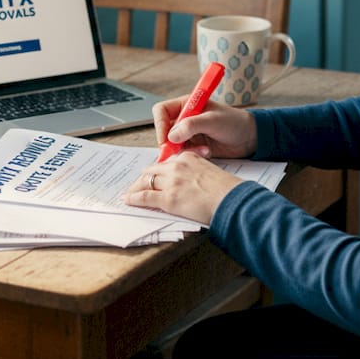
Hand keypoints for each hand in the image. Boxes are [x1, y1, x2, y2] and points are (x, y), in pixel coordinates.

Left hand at [123, 151, 243, 224]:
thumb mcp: (211, 173)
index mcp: (189, 158)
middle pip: (152, 170)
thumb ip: (197, 173)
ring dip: (136, 188)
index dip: (157, 171)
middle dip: (144, 179)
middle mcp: (178, 166)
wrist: (232, 200)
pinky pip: (145, 196)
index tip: (153, 176)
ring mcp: (172, 181)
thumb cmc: (227, 191)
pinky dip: (133, 198)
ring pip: (146, 182)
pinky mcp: (169, 197)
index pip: (166, 163)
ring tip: (129, 194)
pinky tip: (127, 200)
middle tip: (137, 185)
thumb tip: (190, 184)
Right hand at [153, 96, 256, 159]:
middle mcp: (184, 118)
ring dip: (184, 150)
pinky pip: (183, 153)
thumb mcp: (213, 120)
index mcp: (186, 104)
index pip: (161, 111)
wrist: (250, 137)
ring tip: (202, 150)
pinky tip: (207, 152)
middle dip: (171, 142)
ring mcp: (188, 133)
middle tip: (178, 151)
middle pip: (164, 130)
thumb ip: (191, 125)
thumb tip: (171, 135)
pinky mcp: (194, 146)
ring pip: (172, 144)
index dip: (160, 125)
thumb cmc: (234, 122)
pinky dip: (192, 155)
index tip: (166, 139)